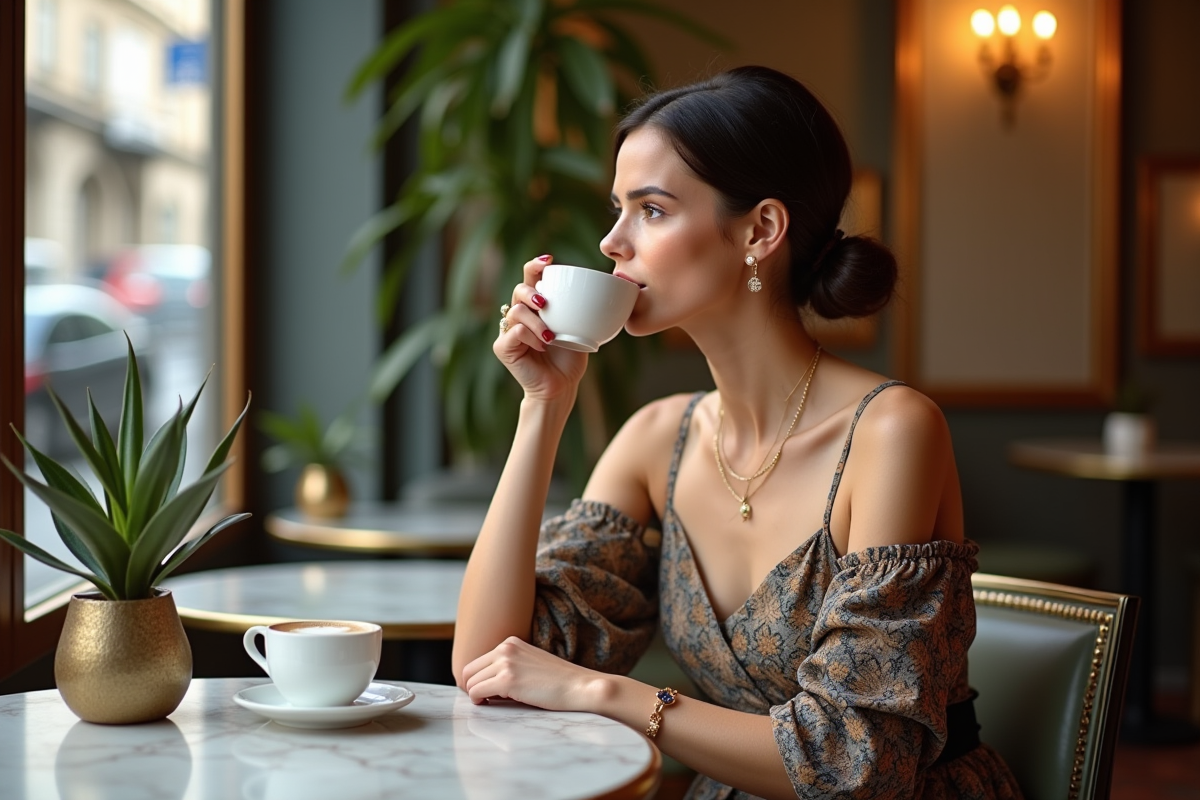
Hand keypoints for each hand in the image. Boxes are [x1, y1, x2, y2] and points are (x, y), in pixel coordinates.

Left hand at [461, 636, 601, 711]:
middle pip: (470, 670)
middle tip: (483, 700)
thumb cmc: (559, 681)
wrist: (579, 686)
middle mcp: (506, 648)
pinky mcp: (507, 680)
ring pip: (471, 682)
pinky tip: (487, 704)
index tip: (483, 691)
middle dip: (472, 686)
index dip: (477, 678)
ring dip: (477, 695)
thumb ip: (510, 666)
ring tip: (489, 703)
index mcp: (511, 642)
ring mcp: (506, 663)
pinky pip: (476, 692)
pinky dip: (477, 701)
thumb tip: (486, 683)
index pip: (478, 660)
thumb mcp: (531, 663)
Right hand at [495, 256, 587, 402]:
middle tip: (545, 303)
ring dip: (536, 321)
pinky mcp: (503, 347)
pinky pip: (515, 332)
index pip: (530, 277)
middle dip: (531, 292)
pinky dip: (531, 337)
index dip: (535, 265)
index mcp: (536, 306)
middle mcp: (520, 315)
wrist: (561, 385)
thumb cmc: (570, 357)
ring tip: (550, 336)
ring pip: (516, 311)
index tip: (549, 260)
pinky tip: (542, 347)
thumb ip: (580, 308)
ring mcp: (508, 331)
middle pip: (518, 290)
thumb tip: (612, 285)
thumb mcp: (579, 327)